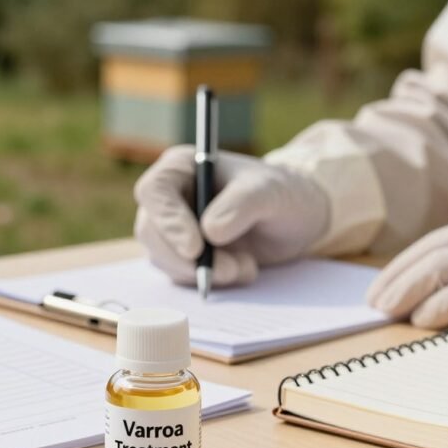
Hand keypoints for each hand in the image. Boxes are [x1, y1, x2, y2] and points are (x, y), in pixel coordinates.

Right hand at [134, 145, 330, 285]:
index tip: (195, 248)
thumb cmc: (282, 194)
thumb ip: (242, 204)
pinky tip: (243, 268)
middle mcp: (171, 197)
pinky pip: (181, 276)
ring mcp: (173, 228)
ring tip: (246, 266)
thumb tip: (209, 232)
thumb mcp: (271, 192)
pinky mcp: (182, 256)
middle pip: (151, 231)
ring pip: (164, 259)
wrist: (296, 219)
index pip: (155, 191)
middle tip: (230, 270)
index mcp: (182, 167)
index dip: (168, 220)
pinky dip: (211, 280)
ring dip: (203, 272)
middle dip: (187, 258)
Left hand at [367, 199, 447, 331]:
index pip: (441, 238)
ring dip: (406, 291)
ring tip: (387, 311)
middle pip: (430, 250)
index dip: (408, 261)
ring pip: (438, 268)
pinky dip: (436, 307)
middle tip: (374, 301)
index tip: (387, 281)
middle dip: (396, 276)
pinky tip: (420, 320)